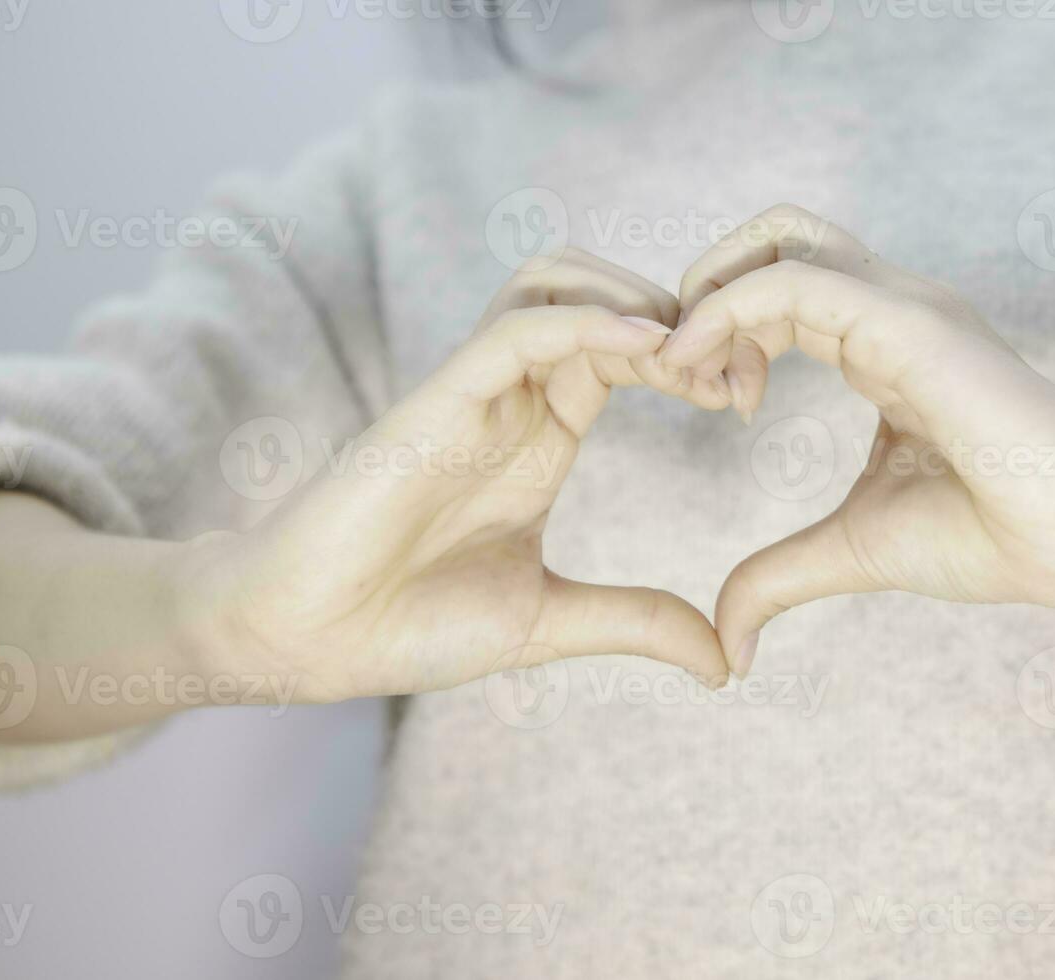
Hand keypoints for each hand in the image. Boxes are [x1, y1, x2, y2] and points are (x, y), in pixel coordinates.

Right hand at [187, 252, 730, 700]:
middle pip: (601, 293)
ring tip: (691, 355)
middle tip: (735, 374)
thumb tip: (726, 660)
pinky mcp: (435, 398)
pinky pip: (518, 329)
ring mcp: (471, 392)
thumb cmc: (408, 624)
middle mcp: (512, 399)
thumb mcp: (549, 621)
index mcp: (542, 435)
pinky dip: (586, 321)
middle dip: (681, 314)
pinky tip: (647, 347)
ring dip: (632, 298)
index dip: (696, 357)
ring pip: (555, 281)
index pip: (627, 350)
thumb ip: (636, 622)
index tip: (744, 400)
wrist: (309, 643)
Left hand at [662, 205, 1054, 674]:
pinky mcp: (908, 324)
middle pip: (769, 237)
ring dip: (708, 296)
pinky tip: (704, 375)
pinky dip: (728, 310)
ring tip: (691, 376)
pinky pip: (794, 281)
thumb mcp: (854, 549)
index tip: (711, 404)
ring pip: (777, 238)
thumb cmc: (995, 534)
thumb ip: (779, 577)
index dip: (718, 332)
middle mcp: (887, 307)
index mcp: (878, 343)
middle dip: (702, 292)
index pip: (778, 287)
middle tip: (687, 376)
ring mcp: (901, 305)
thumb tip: (729, 644)